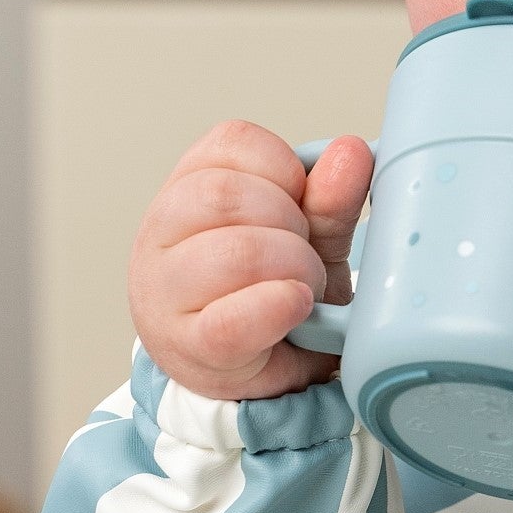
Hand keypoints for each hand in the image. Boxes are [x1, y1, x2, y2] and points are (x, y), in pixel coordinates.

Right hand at [129, 120, 372, 399]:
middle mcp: (162, 232)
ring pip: (234, 252)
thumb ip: (330, 199)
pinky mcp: (187, 346)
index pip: (232, 142)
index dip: (285, 169)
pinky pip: (232, 321)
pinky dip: (277, 309)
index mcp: (189, 187)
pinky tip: (296, 306)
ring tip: (303, 287)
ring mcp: (165, 290)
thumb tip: (351, 152)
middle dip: (291, 222)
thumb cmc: (270, 291)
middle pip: (227, 194)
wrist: (252, 370)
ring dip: (292, 267)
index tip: (301, 201)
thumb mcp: (308, 237)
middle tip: (306, 253)